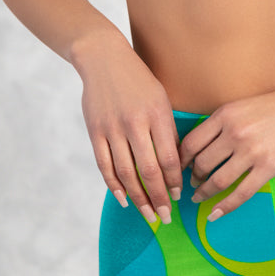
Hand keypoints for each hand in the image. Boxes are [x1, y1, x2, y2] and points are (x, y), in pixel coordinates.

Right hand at [77, 33, 182, 223]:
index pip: (169, 157)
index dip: (175, 181)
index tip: (179, 196)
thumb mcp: (161, 98)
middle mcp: (135, 123)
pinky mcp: (95, 131)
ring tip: (148, 215)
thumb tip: (175, 166)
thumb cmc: (139, 79)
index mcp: (157, 113)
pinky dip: (114, 186)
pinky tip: (124, 199)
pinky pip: (105, 165)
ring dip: (138, 198)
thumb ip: (167, 130)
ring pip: (126, 173)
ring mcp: (112, 128)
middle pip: (149, 171)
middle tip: (166, 217)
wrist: (104, 58)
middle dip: (159, 198)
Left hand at [178, 83, 274, 219]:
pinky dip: (224, 207)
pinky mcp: (268, 167)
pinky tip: (215, 213)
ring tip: (199, 198)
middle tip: (192, 184)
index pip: (190, 143)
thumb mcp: (242, 106)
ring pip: (217, 180)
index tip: (178, 169)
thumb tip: (200, 149)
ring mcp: (251, 151)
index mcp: (225, 115)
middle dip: (193, 178)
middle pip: (201, 163)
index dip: (180, 161)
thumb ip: (221, 124)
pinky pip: (240, 193)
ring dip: (204, 193)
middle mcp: (234, 132)